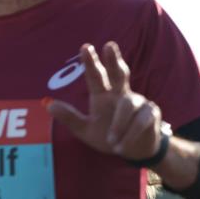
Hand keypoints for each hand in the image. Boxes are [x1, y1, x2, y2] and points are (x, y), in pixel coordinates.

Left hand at [47, 42, 162, 162]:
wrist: (135, 153)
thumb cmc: (110, 138)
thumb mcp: (86, 131)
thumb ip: (70, 118)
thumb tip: (48, 104)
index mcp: (103, 96)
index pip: (96, 76)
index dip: (91, 62)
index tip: (85, 47)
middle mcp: (121, 94)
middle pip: (119, 73)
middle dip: (114, 60)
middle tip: (109, 46)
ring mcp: (138, 102)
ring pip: (127, 105)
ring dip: (119, 124)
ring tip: (112, 142)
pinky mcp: (151, 113)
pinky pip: (141, 121)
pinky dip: (131, 134)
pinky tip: (122, 146)